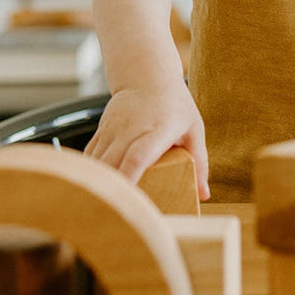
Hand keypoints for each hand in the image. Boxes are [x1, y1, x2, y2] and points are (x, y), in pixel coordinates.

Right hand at [85, 80, 209, 199]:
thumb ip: (199, 160)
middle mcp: (131, 129)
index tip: (128, 202)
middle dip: (112, 192)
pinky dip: (92, 174)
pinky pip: (90, 156)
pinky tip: (95, 191)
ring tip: (102, 210)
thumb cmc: (175, 104)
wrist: (147, 75)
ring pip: (97, 162)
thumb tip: (204, 194)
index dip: (130, 179)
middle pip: (114, 164)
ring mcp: (113, 128)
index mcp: (157, 129)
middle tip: (114, 219)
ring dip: (99, 185)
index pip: (138, 156)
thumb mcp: (193, 128)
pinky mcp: (101, 129)